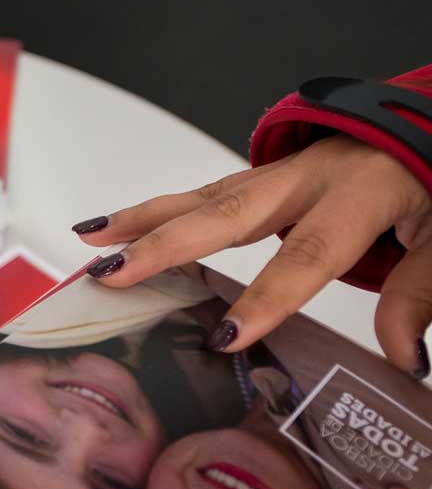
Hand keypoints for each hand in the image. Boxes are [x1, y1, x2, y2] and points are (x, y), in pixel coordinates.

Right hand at [74, 136, 431, 374]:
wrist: (429, 130)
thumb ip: (421, 295)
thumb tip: (404, 358)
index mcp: (358, 193)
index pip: (307, 254)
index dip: (267, 297)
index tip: (228, 337)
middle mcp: (307, 176)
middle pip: (227, 212)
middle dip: (165, 244)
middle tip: (113, 271)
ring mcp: (281, 172)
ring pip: (204, 196)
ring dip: (143, 219)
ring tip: (91, 241)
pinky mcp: (267, 176)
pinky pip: (206, 193)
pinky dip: (158, 210)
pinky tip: (119, 225)